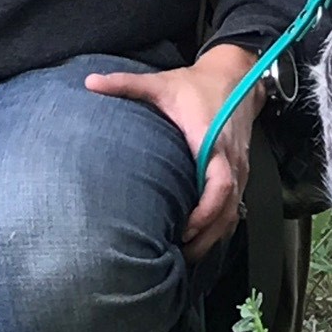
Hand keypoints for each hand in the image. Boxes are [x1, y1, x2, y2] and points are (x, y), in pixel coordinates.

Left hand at [85, 45, 263, 261]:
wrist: (236, 76)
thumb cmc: (197, 85)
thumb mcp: (161, 83)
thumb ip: (126, 84)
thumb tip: (90, 82)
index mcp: (212, 141)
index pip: (219, 184)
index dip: (205, 212)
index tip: (184, 229)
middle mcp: (232, 159)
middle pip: (228, 209)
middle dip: (206, 235)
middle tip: (180, 255)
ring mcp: (241, 168)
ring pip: (234, 212)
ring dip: (213, 236)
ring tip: (187, 255)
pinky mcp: (241, 172)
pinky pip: (236, 206)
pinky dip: (221, 226)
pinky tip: (202, 239)